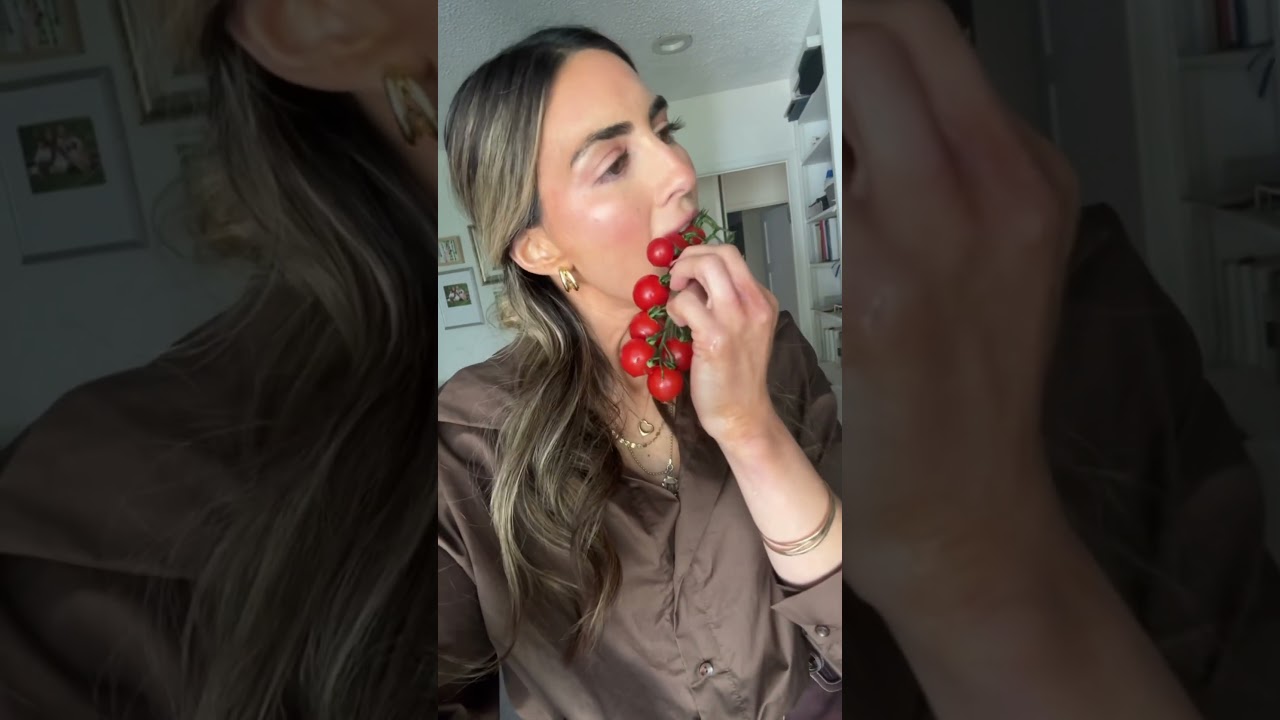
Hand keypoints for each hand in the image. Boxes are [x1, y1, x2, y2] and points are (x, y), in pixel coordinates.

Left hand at [665, 244, 779, 443]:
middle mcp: (755, 305)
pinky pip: (686, 302)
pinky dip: (674, 306)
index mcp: (763, 300)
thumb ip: (729, 302)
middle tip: (677, 278)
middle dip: (690, 257)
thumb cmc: (737, 375)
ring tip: (677, 299)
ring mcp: (737, 320)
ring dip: (682, 275)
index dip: (702, 255)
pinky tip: (677, 323)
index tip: (686, 271)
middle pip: (721, 253)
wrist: (741, 414)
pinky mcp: (716, 338)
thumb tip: (694, 278)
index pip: (732, 255)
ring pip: (706, 267)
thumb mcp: (745, 330)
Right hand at [840, 0, 1079, 613]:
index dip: (815, 30)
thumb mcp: (823, 315)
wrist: (962, 512)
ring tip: (828, 109)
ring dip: (883, 63)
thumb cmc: (882, 445)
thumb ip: (821, 194)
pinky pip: (972, 111)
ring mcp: (1031, 199)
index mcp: (925, 228)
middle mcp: (999, 197)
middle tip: (796, 52)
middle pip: (922, 34)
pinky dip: (918, 105)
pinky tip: (879, 154)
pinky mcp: (1041, 209)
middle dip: (851, 27)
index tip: (774, 38)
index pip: (874, 56)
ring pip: (950, 64)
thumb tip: (809, 100)